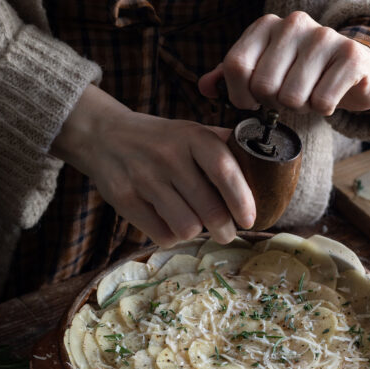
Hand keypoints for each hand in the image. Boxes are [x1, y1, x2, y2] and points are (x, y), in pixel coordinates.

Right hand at [51, 85, 255, 246]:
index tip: (250, 219)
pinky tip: (172, 225)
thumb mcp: (191, 131)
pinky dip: (172, 237)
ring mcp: (144, 178)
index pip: (225, 170)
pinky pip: (161, 235)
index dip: (242, 199)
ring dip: (196, 233)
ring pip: (186, 227)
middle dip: (225, 229)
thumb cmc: (160, 139)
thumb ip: (223, 146)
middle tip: (227, 233)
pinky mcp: (124, 199)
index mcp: (192, 137)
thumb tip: (266, 165)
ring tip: (197, 226)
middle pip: (209, 209)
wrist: (104, 134)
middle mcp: (168, 156)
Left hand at [198, 11, 369, 114]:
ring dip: (301, 108)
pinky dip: (324, 109)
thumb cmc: (304, 74)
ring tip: (311, 95)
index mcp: (266, 24)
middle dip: (274, 104)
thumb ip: (231, 76)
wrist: (358, 70)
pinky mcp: (351, 55)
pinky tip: (331, 96)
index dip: (239, 95)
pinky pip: (322, 101)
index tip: (252, 102)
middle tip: (290, 98)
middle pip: (263, 85)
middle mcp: (293, 22)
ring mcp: (324, 36)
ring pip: (292, 97)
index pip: (235, 66)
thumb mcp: (264, 70)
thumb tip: (204, 87)